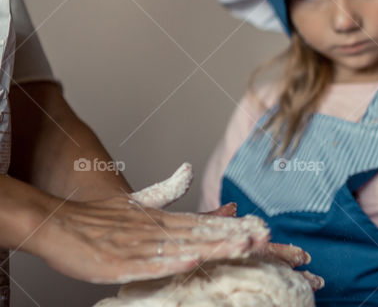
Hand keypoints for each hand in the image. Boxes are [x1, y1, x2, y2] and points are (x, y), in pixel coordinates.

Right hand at [28, 162, 310, 286]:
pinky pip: (150, 265)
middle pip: (202, 235)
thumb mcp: (137, 203)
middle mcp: (156, 231)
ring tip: (243, 247)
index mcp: (162, 220)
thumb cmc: (97, 219)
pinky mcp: (119, 263)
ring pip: (183, 248)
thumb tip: (188, 169)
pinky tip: (193, 262)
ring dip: (214, 247)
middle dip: (235, 237)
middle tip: (266, 238)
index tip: (262, 228)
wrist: (56, 224)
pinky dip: (172, 263)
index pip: (205, 223)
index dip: (234, 226)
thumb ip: (166, 189)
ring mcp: (139, 246)